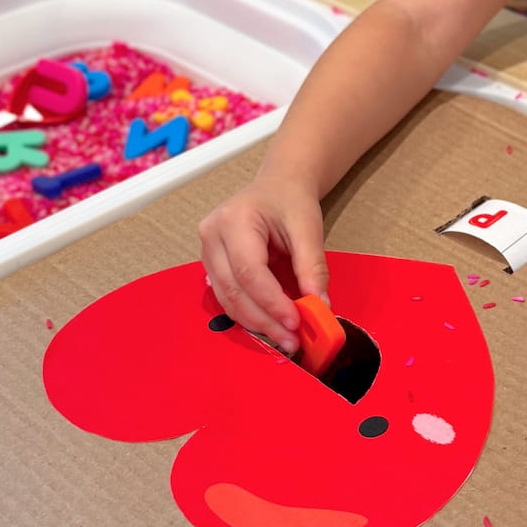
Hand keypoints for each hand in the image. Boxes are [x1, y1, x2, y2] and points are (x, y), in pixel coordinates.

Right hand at [198, 175, 328, 354]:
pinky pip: (228, 298)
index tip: (295, 323)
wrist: (277, 186)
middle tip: (292, 340)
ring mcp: (206, 252)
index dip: (272, 302)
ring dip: (256, 323)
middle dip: (264, 320)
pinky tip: (271, 325)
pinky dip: (250, 315)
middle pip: (234, 290)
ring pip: (227, 300)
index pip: (250, 271)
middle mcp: (212, 236)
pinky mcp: (212, 266)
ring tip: (285, 339)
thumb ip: (313, 267)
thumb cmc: (290, 201)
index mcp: (234, 220)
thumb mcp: (308, 228)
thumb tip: (320, 306)